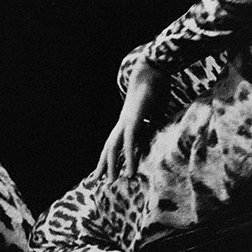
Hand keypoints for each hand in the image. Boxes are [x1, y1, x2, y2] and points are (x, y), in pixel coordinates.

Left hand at [95, 57, 169, 181]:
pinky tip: (129, 172)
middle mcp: (123, 123)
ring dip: (111, 166)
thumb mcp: (155, 111)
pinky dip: (128, 158)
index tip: (104, 169)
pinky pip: (129, 143)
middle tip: (95, 181)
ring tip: (110, 182)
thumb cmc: (156, 87)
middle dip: (102, 164)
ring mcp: (126, 121)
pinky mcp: (134, 120)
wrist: (153, 68)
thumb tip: (156, 130)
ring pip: (114, 148)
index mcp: (128, 121)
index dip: (109, 156)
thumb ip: (153, 122)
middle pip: (108, 147)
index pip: (115, 142)